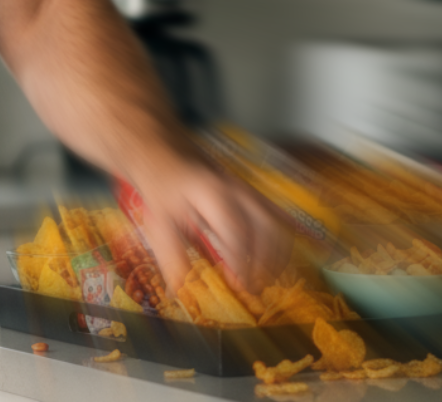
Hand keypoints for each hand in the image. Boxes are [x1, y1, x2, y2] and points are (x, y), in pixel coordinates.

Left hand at [132, 154, 288, 295]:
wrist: (164, 150)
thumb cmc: (161, 184)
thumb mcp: (158, 220)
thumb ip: (172, 255)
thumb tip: (180, 290)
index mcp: (212, 194)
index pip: (237, 232)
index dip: (241, 261)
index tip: (240, 285)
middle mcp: (235, 189)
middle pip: (265, 227)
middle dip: (266, 261)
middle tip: (256, 288)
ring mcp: (246, 189)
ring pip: (275, 221)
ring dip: (277, 254)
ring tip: (268, 279)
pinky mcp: (251, 192)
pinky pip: (276, 214)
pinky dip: (282, 238)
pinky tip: (283, 259)